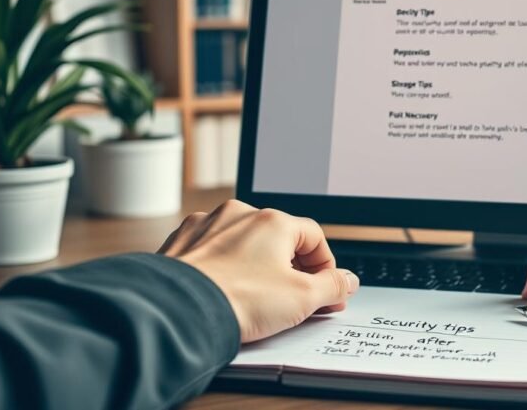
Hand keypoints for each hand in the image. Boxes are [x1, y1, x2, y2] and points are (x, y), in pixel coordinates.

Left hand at [158, 200, 358, 342]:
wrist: (179, 312)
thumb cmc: (239, 301)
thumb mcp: (302, 299)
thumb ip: (332, 286)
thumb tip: (347, 281)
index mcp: (273, 220)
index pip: (314, 237)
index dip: (325, 266)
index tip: (326, 291)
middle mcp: (239, 215)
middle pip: (279, 238)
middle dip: (292, 268)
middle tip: (296, 299)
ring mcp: (207, 226)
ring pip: (243, 242)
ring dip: (257, 265)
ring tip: (258, 298)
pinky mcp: (182, 242)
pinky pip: (212, 250)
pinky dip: (224, 267)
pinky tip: (226, 291)